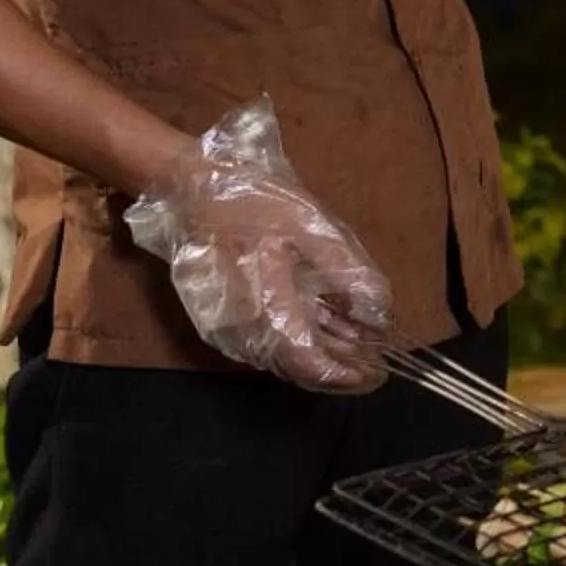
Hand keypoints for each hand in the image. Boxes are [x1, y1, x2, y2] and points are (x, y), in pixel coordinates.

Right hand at [122, 98, 393, 392]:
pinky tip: (324, 325)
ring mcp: (226, 328)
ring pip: (281, 355)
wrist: (188, 190)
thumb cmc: (251, 203)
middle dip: (338, 365)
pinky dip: (298, 339)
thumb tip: (377, 312)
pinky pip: (265, 340)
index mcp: (264, 309)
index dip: (345, 375)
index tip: (377, 373)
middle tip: (375, 360)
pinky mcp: (220, 319)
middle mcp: (241, 331)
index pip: (308, 363)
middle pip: (296, 365)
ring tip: (358, 343)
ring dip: (320, 352)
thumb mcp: (310, 227)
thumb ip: (346, 272)